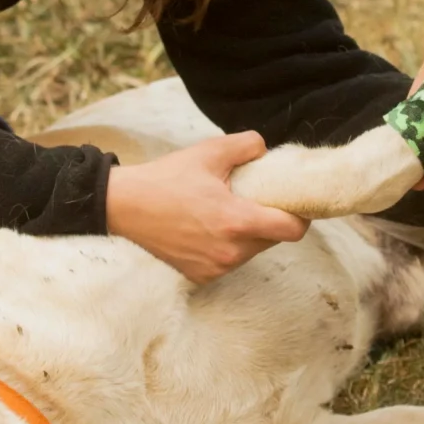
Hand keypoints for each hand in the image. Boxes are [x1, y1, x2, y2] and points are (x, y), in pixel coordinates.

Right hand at [105, 132, 307, 282]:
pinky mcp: (200, 277)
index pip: (291, 230)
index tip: (296, 204)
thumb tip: (266, 150)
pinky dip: (228, 247)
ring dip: (250, 235)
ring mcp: (215, 268)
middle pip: (273, 240)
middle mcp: (230, 252)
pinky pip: (230, 262)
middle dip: (272, 221)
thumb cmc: (165, 179)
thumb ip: (247, 145)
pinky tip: (211, 229)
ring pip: (252, 252)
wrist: (123, 207)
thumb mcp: (209, 152)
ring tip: (229, 213)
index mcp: (236, 222)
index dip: (301, 217)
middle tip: (258, 201)